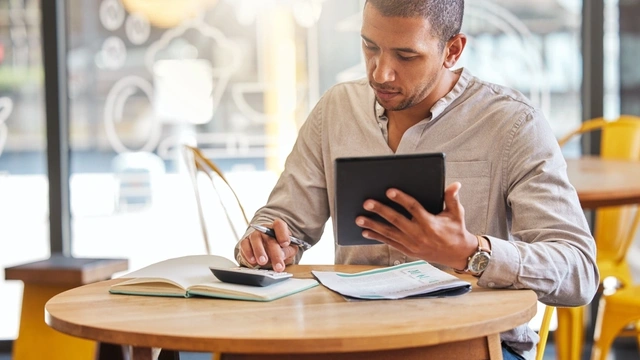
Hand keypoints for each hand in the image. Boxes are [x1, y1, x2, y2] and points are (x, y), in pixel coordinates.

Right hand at [239, 218, 298, 271]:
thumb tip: (282, 255)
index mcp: (277, 228)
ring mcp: (254, 235)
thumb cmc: (280, 249)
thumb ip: (287, 251)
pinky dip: (248, 254)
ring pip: (255, 240)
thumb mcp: (289, 250)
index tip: (285, 244)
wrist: (267, 253)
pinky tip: (253, 261)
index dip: (282, 234)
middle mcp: (265, 229)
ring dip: (259, 252)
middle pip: (269, 238)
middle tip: (278, 266)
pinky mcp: (245, 242)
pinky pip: (244, 245)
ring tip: (263, 262)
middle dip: (274, 253)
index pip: (279, 225)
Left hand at [355, 182, 476, 269]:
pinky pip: (390, 243)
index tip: (389, 191)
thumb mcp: (457, 213)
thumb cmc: (456, 230)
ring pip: (389, 233)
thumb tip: (455, 184)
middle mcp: (419, 234)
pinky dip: (377, 237)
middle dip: (380, 211)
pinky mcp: (408, 251)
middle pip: (396, 220)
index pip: (413, 208)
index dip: (401, 199)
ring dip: (373, 225)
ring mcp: (412, 244)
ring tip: (358, 218)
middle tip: (366, 202)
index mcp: (430, 223)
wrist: (457, 254)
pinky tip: (365, 231)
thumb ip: (452, 198)